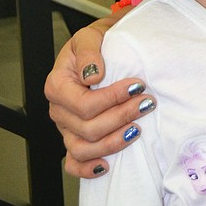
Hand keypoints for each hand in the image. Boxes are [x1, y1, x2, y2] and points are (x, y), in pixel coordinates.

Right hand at [44, 16, 155, 177]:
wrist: (102, 47)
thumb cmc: (96, 43)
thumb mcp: (89, 36)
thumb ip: (89, 52)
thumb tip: (93, 75)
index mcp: (58, 85)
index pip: (84, 104)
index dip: (112, 99)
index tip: (137, 86)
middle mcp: (59, 110)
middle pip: (88, 128)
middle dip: (121, 117)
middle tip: (147, 103)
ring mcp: (66, 128)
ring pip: (83, 149)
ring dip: (113, 143)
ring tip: (137, 129)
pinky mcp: (75, 139)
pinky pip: (74, 163)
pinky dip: (88, 169)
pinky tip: (107, 165)